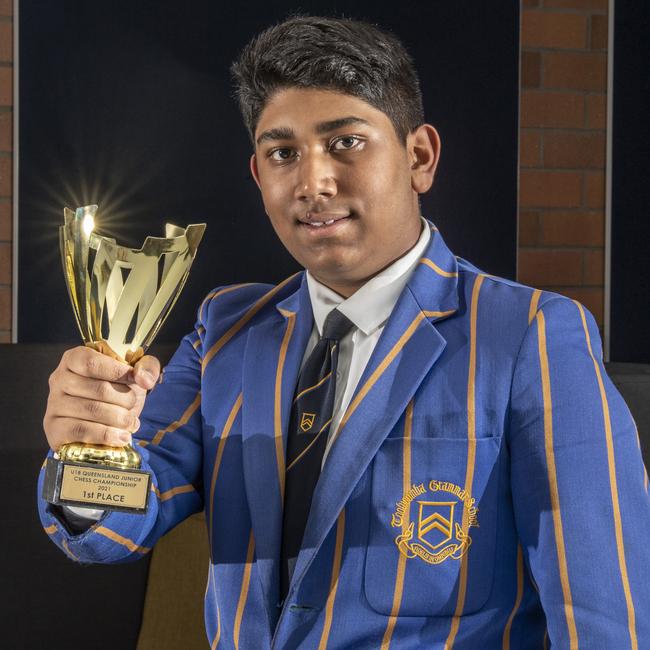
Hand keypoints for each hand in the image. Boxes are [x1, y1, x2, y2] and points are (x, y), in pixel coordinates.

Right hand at [43, 346, 160, 450]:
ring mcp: (54, 405)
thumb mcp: (134, 374)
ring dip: (120, 418)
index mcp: (75, 359)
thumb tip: (144, 378)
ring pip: (92, 410)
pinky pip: (81, 431)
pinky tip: (120, 437)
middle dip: (125, 399)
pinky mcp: (54, 429)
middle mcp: (59, 379)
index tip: (135, 380)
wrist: (107, 423)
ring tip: (130, 422)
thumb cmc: (118, 392)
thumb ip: (146, 366)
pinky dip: (106, 435)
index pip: (92, 362)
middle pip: (98, 388)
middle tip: (132, 405)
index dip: (117, 371)